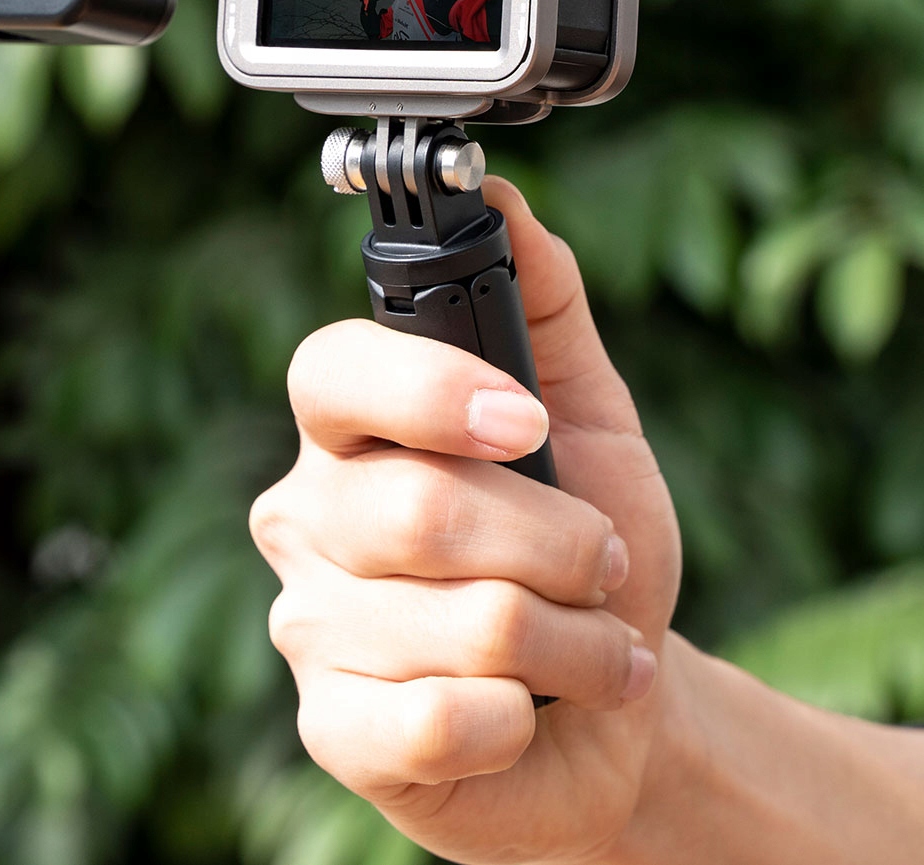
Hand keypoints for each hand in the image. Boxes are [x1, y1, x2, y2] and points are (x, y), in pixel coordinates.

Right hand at [249, 178, 681, 862]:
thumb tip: (502, 194)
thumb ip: (546, 305)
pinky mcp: (333, 729)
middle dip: (557, 542)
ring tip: (589, 645)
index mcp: (356, 426)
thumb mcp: (590, 416)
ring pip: (458, 620)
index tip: (526, 420)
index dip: (431, 389)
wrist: (614, 710)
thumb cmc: (590, 551)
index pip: (332, 371)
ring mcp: (310, 625)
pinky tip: (527, 712)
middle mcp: (309, 513)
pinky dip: (522, 717)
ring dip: (572, 639)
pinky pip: (438, 719)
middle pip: (419, 508)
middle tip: (601, 563)